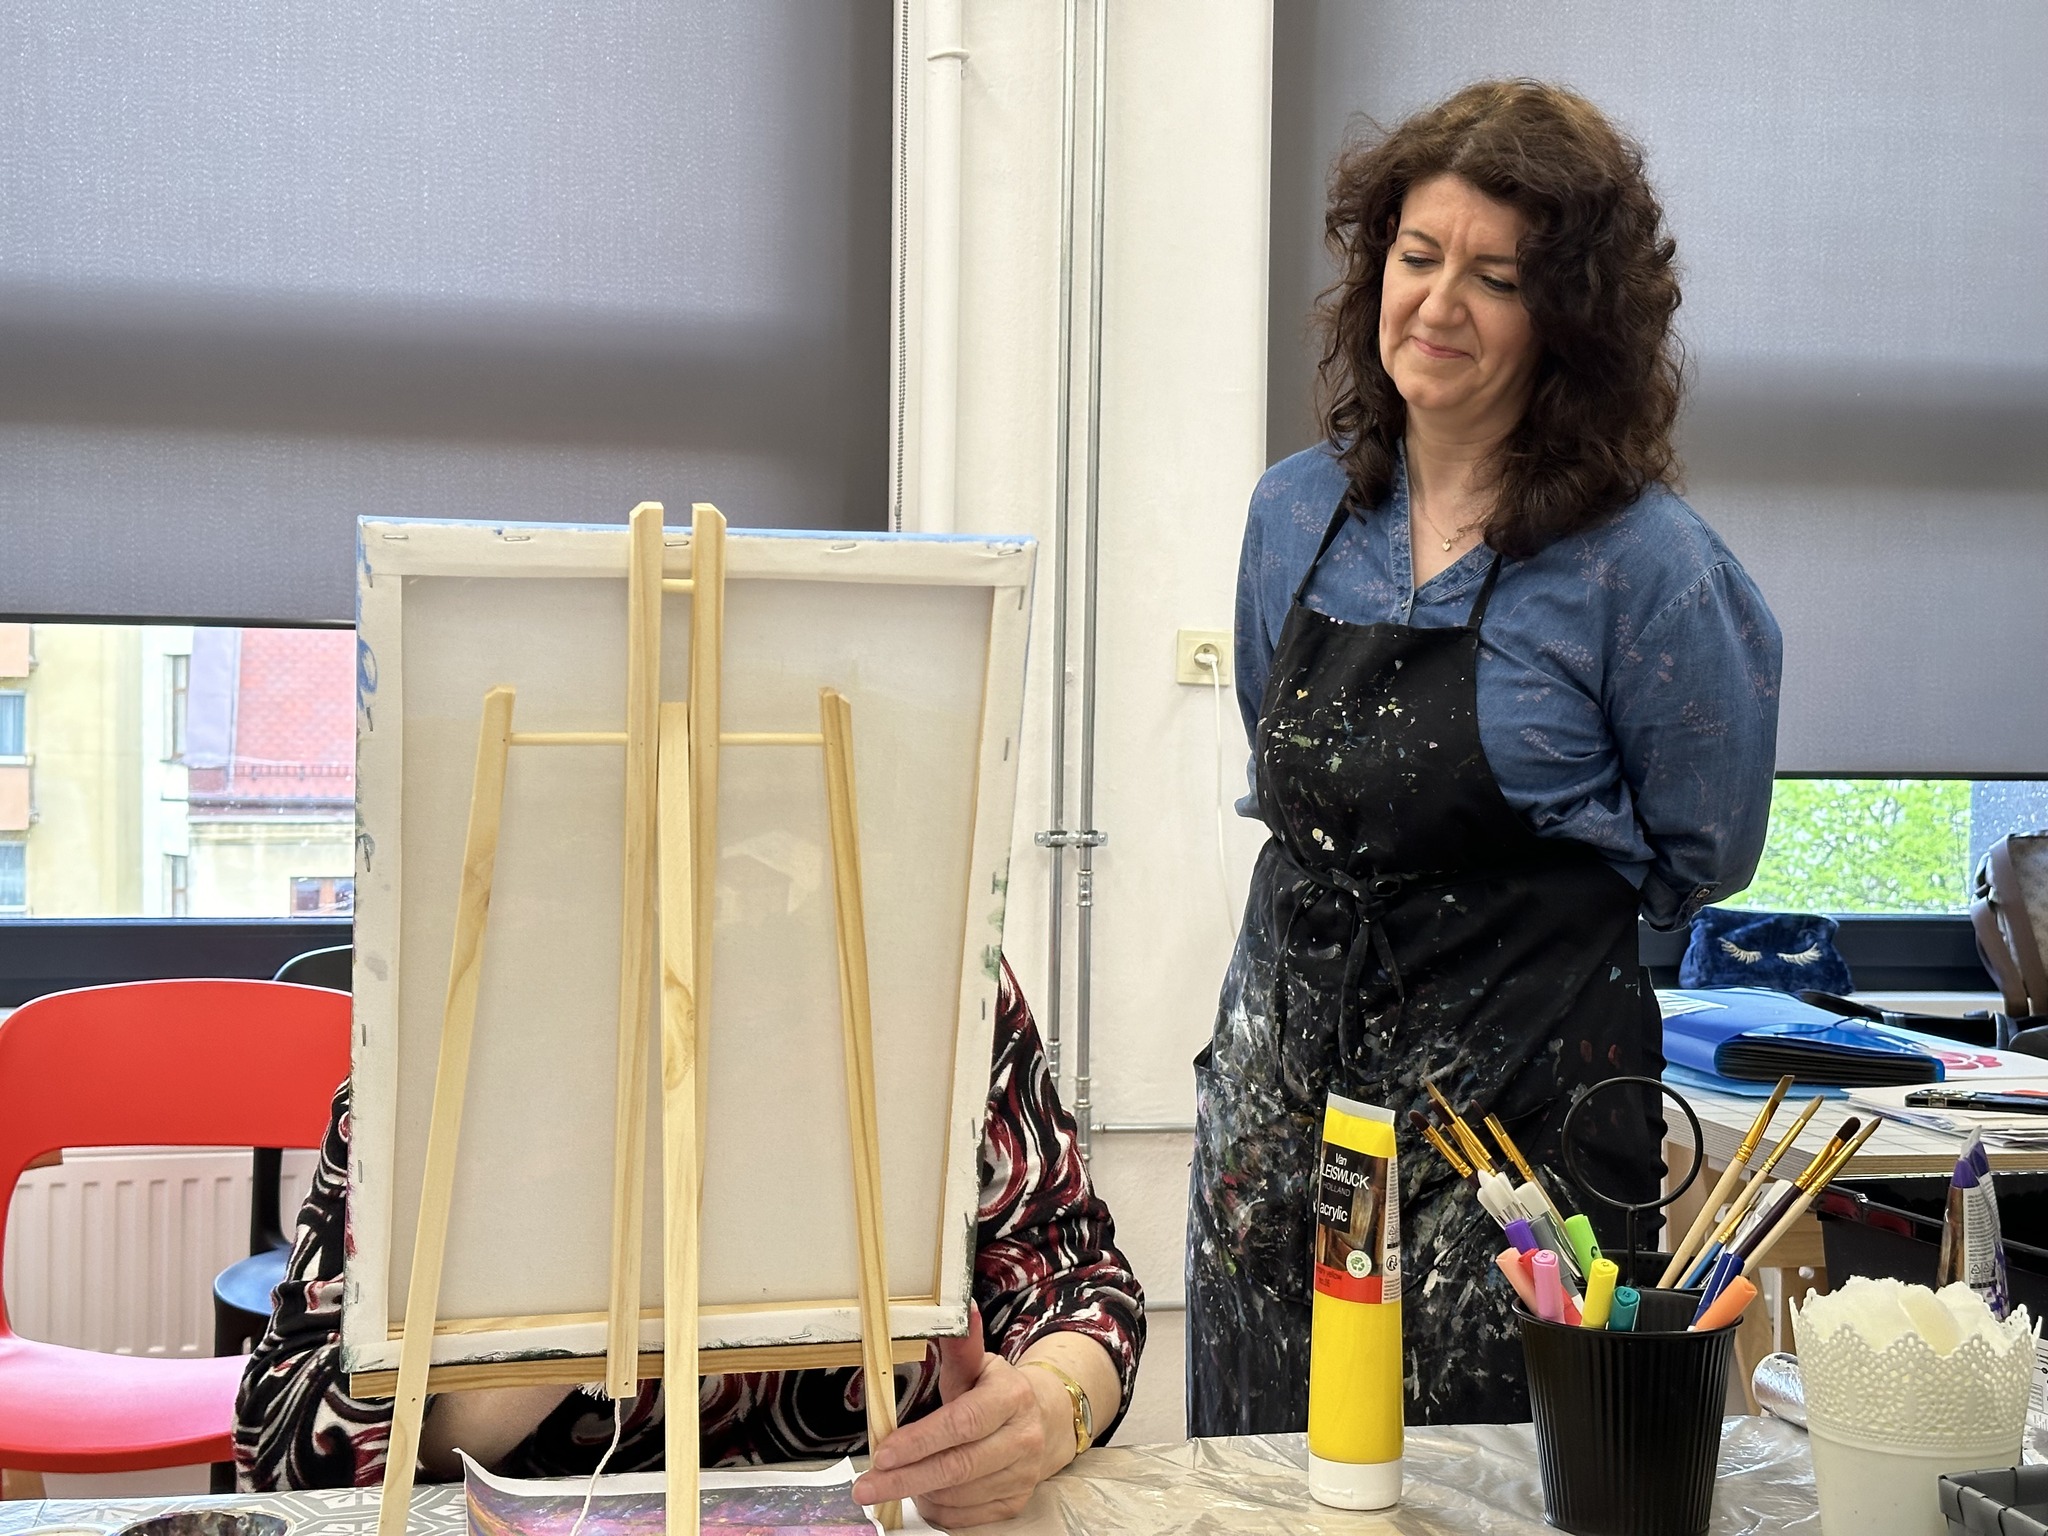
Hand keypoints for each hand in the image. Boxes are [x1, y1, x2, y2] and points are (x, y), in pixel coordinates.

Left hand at [851, 1309, 1069, 1527]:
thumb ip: (962, 1344)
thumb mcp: (979, 1365)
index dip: (920, 1441)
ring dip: (919, 1491)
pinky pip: (966, 1517)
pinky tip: (923, 1492)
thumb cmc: (996, 1391)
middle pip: (958, 1466)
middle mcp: (1023, 1439)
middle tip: (866, 1487)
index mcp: (1011, 1398)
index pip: (962, 1423)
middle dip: (906, 1478)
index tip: (883, 1453)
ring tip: (895, 1480)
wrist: (1044, 1421)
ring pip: (958, 1495)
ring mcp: (1023, 1475)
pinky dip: (936, 1508)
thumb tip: (962, 1307)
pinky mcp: (1016, 1503)